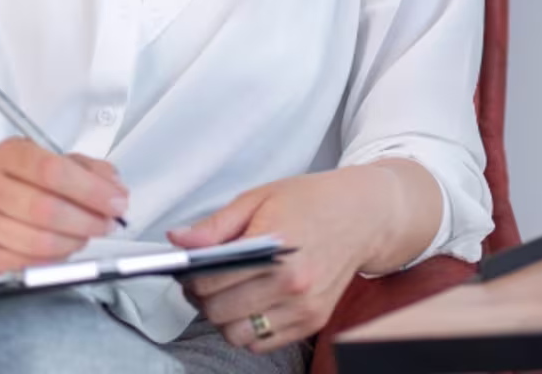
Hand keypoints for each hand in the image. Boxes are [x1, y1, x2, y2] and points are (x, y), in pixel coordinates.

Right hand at [0, 138, 128, 274]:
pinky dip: (54, 260)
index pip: (52, 170)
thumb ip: (86, 169)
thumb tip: (114, 189)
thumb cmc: (15, 184)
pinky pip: (26, 264)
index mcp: (8, 154)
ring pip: (38, 241)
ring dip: (74, 242)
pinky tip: (62, 249)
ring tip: (85, 235)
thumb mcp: (49, 161)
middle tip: (106, 223)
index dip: (90, 189)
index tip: (115, 201)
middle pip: (45, 208)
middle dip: (87, 220)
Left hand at [166, 167, 401, 354]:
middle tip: (201, 280)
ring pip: (237, 335)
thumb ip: (216, 225)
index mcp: (277, 249)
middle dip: (200, 297)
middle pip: (219, 311)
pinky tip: (249, 304)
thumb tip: (178, 241)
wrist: (363, 216)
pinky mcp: (313, 322)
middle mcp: (293, 284)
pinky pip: (262, 344)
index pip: (211, 280)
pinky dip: (247, 330)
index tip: (187, 268)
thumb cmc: (311, 201)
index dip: (189, 276)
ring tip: (225, 293)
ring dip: (222, 318)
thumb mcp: (259, 199)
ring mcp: (304, 308)